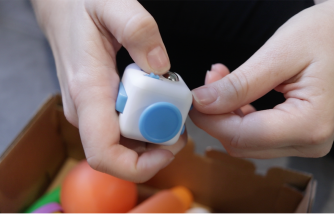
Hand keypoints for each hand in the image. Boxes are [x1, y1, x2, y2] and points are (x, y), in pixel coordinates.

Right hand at [32, 0, 185, 181]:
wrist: (61, 10)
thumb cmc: (80, 7)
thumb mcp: (112, 5)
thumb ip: (138, 30)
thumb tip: (160, 66)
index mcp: (89, 92)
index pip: (105, 154)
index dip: (141, 165)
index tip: (170, 147)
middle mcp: (86, 111)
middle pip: (124, 154)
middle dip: (158, 145)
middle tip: (181, 119)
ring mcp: (91, 113)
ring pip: (125, 145)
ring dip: (154, 136)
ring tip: (172, 108)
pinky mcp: (97, 109)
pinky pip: (124, 130)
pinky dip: (145, 124)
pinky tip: (157, 104)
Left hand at [190, 0, 333, 158]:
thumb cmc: (328, 34)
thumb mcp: (279, 54)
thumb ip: (239, 84)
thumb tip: (203, 102)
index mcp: (309, 124)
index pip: (242, 136)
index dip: (210, 120)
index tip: (193, 98)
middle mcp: (309, 141)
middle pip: (241, 143)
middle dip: (216, 116)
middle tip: (207, 83)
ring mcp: (305, 140)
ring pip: (246, 140)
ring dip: (226, 113)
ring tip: (221, 79)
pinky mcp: (298, 133)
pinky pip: (257, 132)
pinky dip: (239, 114)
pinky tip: (235, 90)